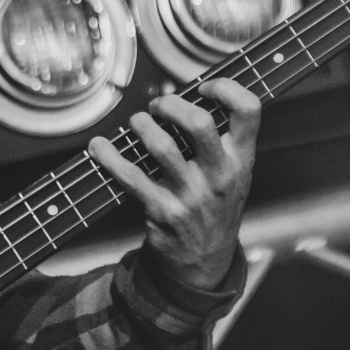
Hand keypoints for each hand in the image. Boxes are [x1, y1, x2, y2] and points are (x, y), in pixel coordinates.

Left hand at [88, 78, 260, 290]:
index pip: (249, 110)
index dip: (226, 88)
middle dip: (171, 105)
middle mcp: (220, 176)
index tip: (204, 87)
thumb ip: (221, 142)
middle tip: (159, 107)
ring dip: (142, 126)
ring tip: (137, 124)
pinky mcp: (162, 211)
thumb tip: (185, 98)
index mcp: (241, 161)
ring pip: (161, 146)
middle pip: (199, 123)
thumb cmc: (214, 207)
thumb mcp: (234, 176)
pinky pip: (130, 177)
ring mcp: (191, 195)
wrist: (204, 262)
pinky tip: (100, 147)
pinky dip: (109, 157)